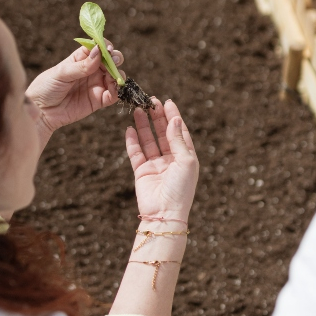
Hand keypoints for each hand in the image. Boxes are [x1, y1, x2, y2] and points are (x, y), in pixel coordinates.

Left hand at [26, 42, 123, 143]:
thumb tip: (99, 52)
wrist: (41, 112)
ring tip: (113, 76)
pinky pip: (112, 95)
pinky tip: (114, 88)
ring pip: (114, 76)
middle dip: (115, 58)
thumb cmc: (46, 88)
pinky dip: (117, 90)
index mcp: (80, 59)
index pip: (97, 47)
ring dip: (118, 74)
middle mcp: (91, 70)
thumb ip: (81, 66)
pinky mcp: (98, 100)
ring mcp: (95, 85)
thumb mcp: (61, 73)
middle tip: (114, 61)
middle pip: (110, 60)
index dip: (104, 45)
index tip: (107, 48)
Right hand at [125, 99, 198, 220]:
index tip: (167, 102)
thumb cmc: (181, 189)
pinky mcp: (142, 172)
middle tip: (150, 101)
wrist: (165, 214)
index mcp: (185, 157)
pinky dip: (132, 141)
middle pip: (163, 133)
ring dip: (144, 126)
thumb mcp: (185, 161)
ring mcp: (156, 165)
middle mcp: (171, 160)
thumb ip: (178, 140)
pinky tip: (130, 129)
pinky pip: (136, 153)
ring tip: (139, 110)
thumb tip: (174, 119)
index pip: (179, 132)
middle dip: (157, 117)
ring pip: (149, 141)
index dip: (173, 117)